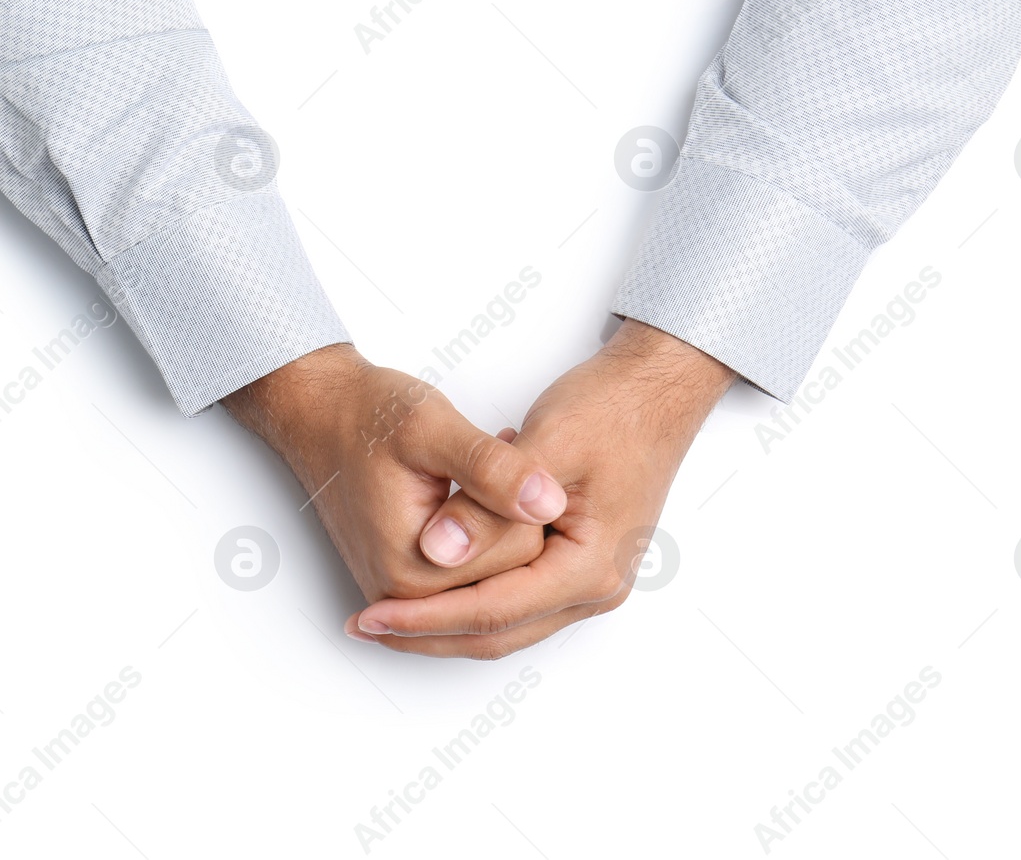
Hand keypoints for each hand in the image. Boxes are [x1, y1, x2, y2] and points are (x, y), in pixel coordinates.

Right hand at [220, 344, 567, 611]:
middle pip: (513, 569)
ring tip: (478, 473)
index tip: (502, 448)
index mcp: (415, 574)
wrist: (321, 415)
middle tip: (491, 457)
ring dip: (499, 519)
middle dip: (512, 510)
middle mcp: (408, 598)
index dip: (522, 493)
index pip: (522, 551)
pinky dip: (483, 531)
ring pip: (499, 568)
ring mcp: (406, 596)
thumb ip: (493, 469)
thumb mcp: (434, 429)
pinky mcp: (408, 584)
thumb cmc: (367, 417)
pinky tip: (472, 493)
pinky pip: (475, 568)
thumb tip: (549, 503)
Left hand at [344, 320, 735, 657]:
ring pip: (505, 621)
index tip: (370, 615)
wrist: (656, 387)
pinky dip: (472, 588)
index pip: (492, 611)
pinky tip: (434, 571)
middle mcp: (597, 588)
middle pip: (498, 632)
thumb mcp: (542, 446)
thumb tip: (436, 552)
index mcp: (591, 569)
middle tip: (365, 623)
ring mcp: (592, 581)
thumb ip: (486, 504)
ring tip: (388, 607)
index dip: (424, 616)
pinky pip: (517, 595)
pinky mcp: (580, 563)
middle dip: (427, 632)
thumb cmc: (609, 408)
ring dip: (447, 615)